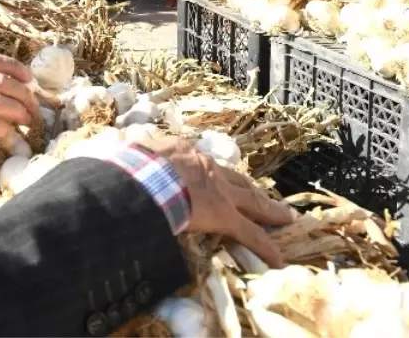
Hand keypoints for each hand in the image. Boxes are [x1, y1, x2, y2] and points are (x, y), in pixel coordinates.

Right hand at [133, 136, 295, 267]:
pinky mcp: (225, 216)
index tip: (223, 180)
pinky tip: (277, 258)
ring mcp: (220, 192)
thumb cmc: (135, 164)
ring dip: (268, 210)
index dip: (217, 174)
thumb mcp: (136, 152)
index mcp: (187, 155)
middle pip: (237, 181)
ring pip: (252, 201)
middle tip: (267, 196)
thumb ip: (137, 154)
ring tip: (284, 217)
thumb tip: (125, 150)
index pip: (206, 166)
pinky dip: (265, 245)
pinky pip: (250, 233)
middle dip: (252, 189)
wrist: (146, 176)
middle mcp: (209, 169)